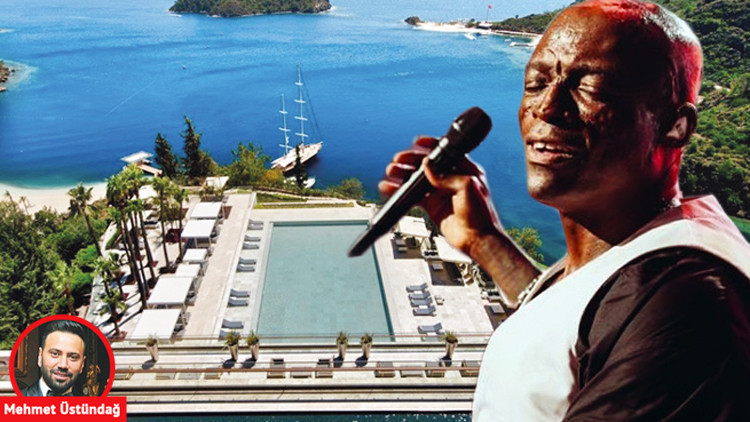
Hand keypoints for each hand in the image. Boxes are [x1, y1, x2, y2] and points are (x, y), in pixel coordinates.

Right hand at [377, 136, 502, 254]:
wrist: (478, 239)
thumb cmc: (481, 214)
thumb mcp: (468, 187)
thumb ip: (447, 176)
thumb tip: (427, 166)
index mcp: (464, 169)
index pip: (444, 151)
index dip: (430, 145)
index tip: (417, 142)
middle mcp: (450, 178)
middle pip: (426, 164)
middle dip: (410, 159)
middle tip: (399, 160)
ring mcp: (440, 191)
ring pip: (416, 178)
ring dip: (402, 174)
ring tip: (391, 172)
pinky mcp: (431, 205)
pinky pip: (412, 195)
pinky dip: (400, 191)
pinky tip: (390, 188)